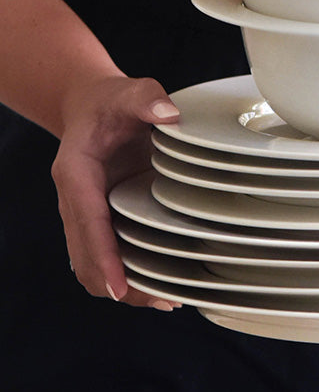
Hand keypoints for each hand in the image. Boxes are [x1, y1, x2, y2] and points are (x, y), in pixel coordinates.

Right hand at [52, 75, 181, 310]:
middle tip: (159, 300)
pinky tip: (158, 283)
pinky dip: (126, 272)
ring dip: (123, 285)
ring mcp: (86, 212)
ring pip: (93, 262)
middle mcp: (75, 199)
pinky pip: (107, 253)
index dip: (103, 256)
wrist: (94, 105)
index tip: (118, 287)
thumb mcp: (132, 91)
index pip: (88, 222)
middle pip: (87, 254)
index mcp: (76, 172)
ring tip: (165, 300)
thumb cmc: (113, 101)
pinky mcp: (101, 217)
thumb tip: (169, 114)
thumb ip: (148, 98)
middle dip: (117, 282)